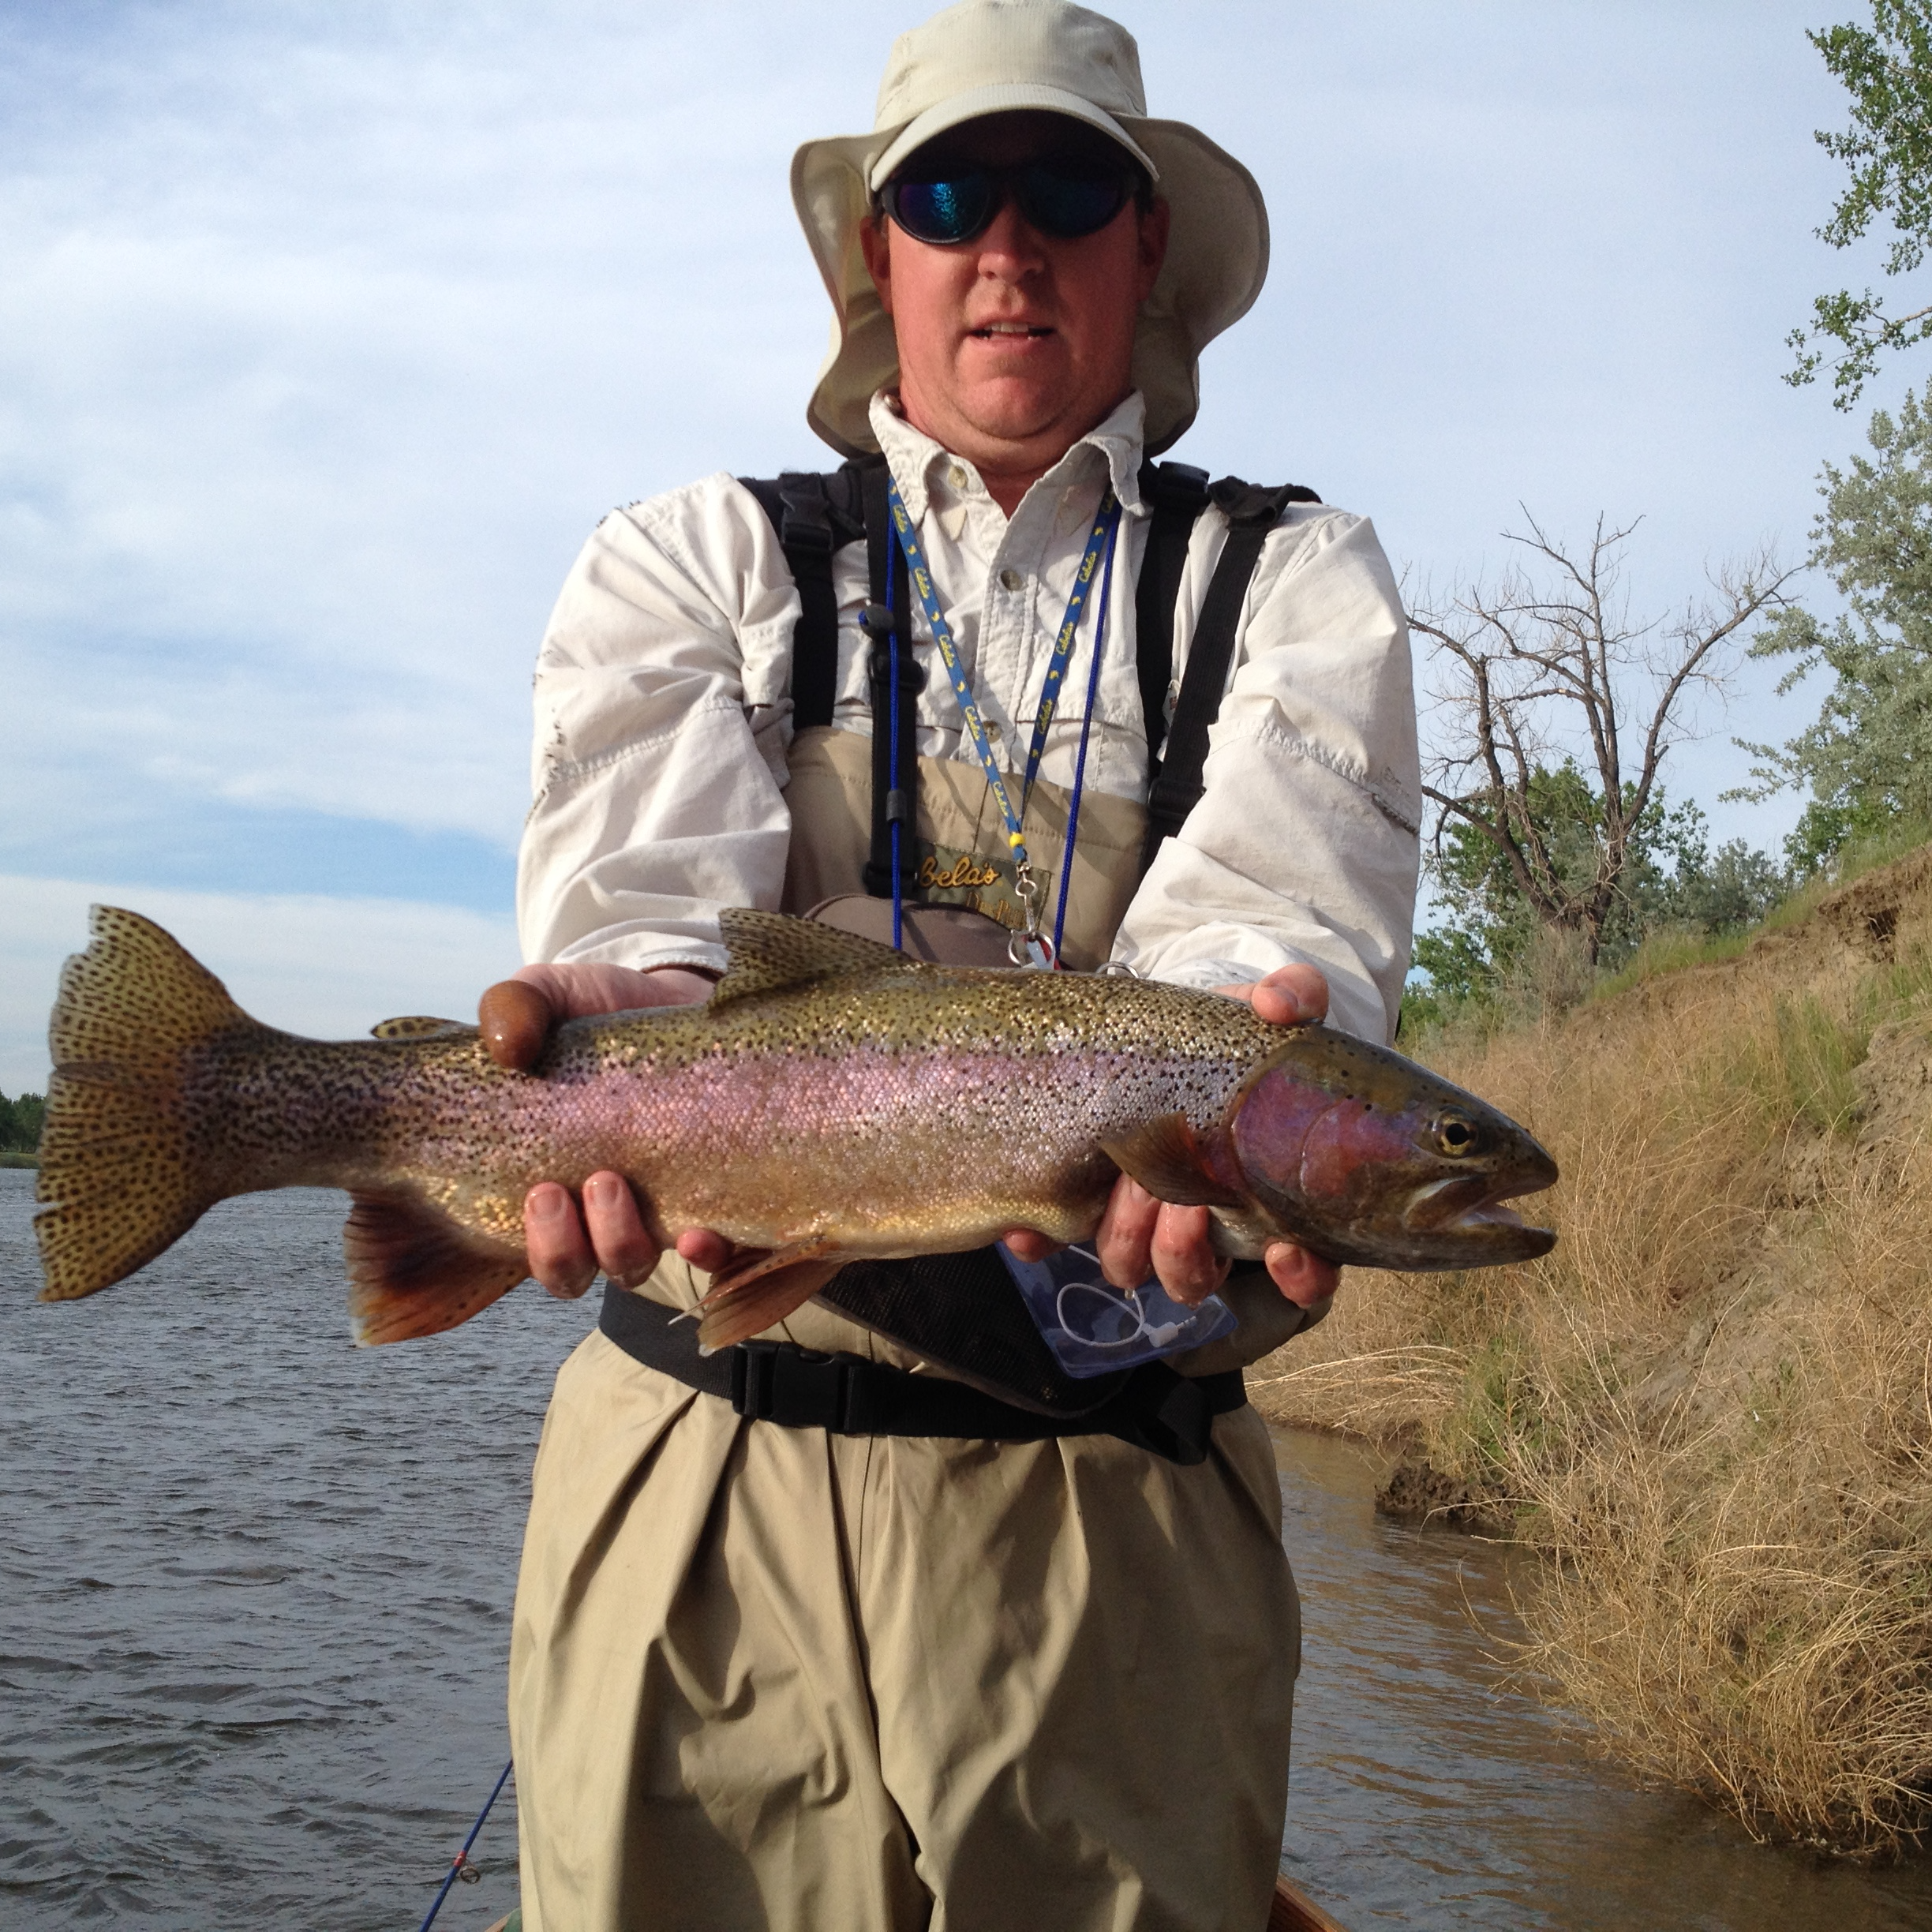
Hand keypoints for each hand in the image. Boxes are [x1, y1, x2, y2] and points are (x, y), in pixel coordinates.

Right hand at [479, 962, 726, 1298]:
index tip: (538, 1192)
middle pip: (574, 1271)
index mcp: (549, 1182)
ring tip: (615, 1184)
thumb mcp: (549, 995)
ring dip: (620, 1244)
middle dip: (563, 1247)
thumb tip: (505, 1047)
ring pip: (632, 1265)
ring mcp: (657, 1205)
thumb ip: (516, 1008)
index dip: (535, 1246)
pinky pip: (715, 1250)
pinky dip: (706, 1253)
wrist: (677, 998)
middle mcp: (598, 1211)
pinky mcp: (716, 1194)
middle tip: (571, 1186)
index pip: (529, 1248)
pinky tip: (700, 1233)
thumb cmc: (598, 1013)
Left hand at [1005, 963, 1341, 1310]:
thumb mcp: (1266, 1011)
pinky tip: (1030, 1226)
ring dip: (1128, 1240)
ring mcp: (1140, 1219)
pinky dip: (1041, 1239)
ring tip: (1129, 1185)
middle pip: (1197, 1277)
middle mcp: (1203, 1225)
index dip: (1302, 1277)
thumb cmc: (1230, 1037)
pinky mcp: (1083, 1201)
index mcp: (1266, 1199)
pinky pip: (1055, 1239)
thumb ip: (1293, 996)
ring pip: (1131, 1267)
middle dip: (1186, 1251)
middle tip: (1183, 1202)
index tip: (1285, 1250)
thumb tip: (1283, 1004)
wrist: (1167, 1028)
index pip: (1305, 1274)